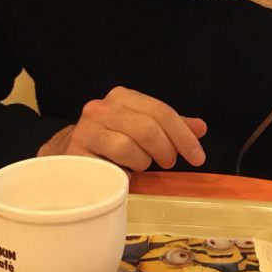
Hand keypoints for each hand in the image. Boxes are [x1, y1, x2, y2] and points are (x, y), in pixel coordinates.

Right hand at [38, 86, 206, 170]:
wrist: (71, 155)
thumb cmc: (111, 142)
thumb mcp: (142, 129)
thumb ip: (170, 127)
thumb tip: (200, 128)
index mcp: (123, 97)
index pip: (161, 111)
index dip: (184, 135)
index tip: (198, 157)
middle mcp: (102, 108)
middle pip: (148, 128)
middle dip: (166, 150)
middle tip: (169, 163)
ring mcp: (87, 130)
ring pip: (128, 146)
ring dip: (143, 162)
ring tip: (140, 165)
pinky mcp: (76, 153)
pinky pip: (109, 165)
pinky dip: (124, 172)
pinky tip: (125, 173)